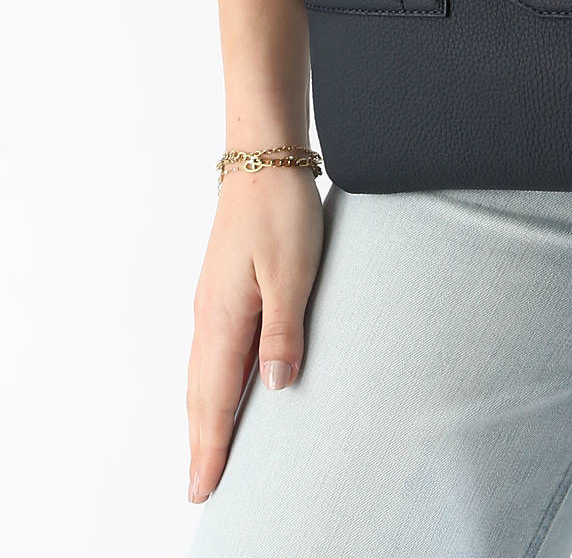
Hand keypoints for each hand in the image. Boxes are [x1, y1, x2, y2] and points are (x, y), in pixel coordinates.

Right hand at [186, 163, 323, 503]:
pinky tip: (223, 389)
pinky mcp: (223, 288)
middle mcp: (209, 315)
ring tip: (207, 452)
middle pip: (200, 393)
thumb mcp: (294, 271)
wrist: (263, 159)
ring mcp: (212, 301)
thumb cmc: (281, 211)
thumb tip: (276, 385)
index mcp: (223, 317)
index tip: (204, 489)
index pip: (214, 398)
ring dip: (204, 416)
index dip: (211, 446)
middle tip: (201, 489)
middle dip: (201, 443)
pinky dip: (211, 383)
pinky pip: (212, 351)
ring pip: (203, 373)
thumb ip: (284, 330)